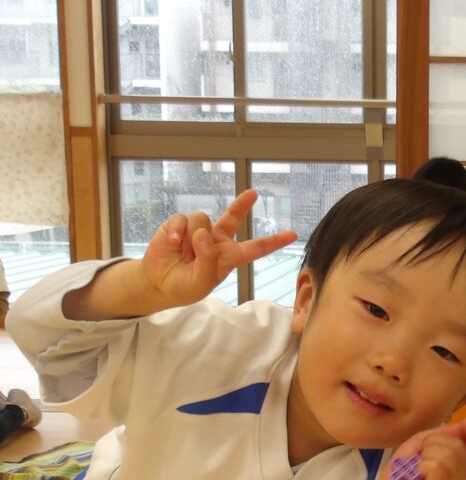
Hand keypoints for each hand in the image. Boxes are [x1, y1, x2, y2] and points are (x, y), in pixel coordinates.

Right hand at [140, 189, 296, 309]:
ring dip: (191, 240)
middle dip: (242, 204)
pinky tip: (172, 244)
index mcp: (229, 256)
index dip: (274, 241)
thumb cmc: (185, 285)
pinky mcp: (179, 224)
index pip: (255, 248)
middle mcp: (217, 239)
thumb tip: (203, 233)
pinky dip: (177, 232)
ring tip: (184, 255)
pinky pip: (182, 219)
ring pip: (202, 220)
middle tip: (253, 193)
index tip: (293, 234)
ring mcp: (199, 230)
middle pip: (233, 217)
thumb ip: (208, 260)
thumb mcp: (202, 281)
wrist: (158, 283)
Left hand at [375, 418, 465, 479]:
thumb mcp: (421, 442)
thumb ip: (442, 433)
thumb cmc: (404, 467)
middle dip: (432, 442)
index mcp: (458, 460)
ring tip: (417, 466)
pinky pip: (435, 467)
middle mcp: (460, 473)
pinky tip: (416, 475)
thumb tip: (462, 424)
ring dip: (425, 454)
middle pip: (456, 444)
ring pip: (446, 454)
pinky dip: (421, 466)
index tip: (465, 422)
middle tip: (419, 454)